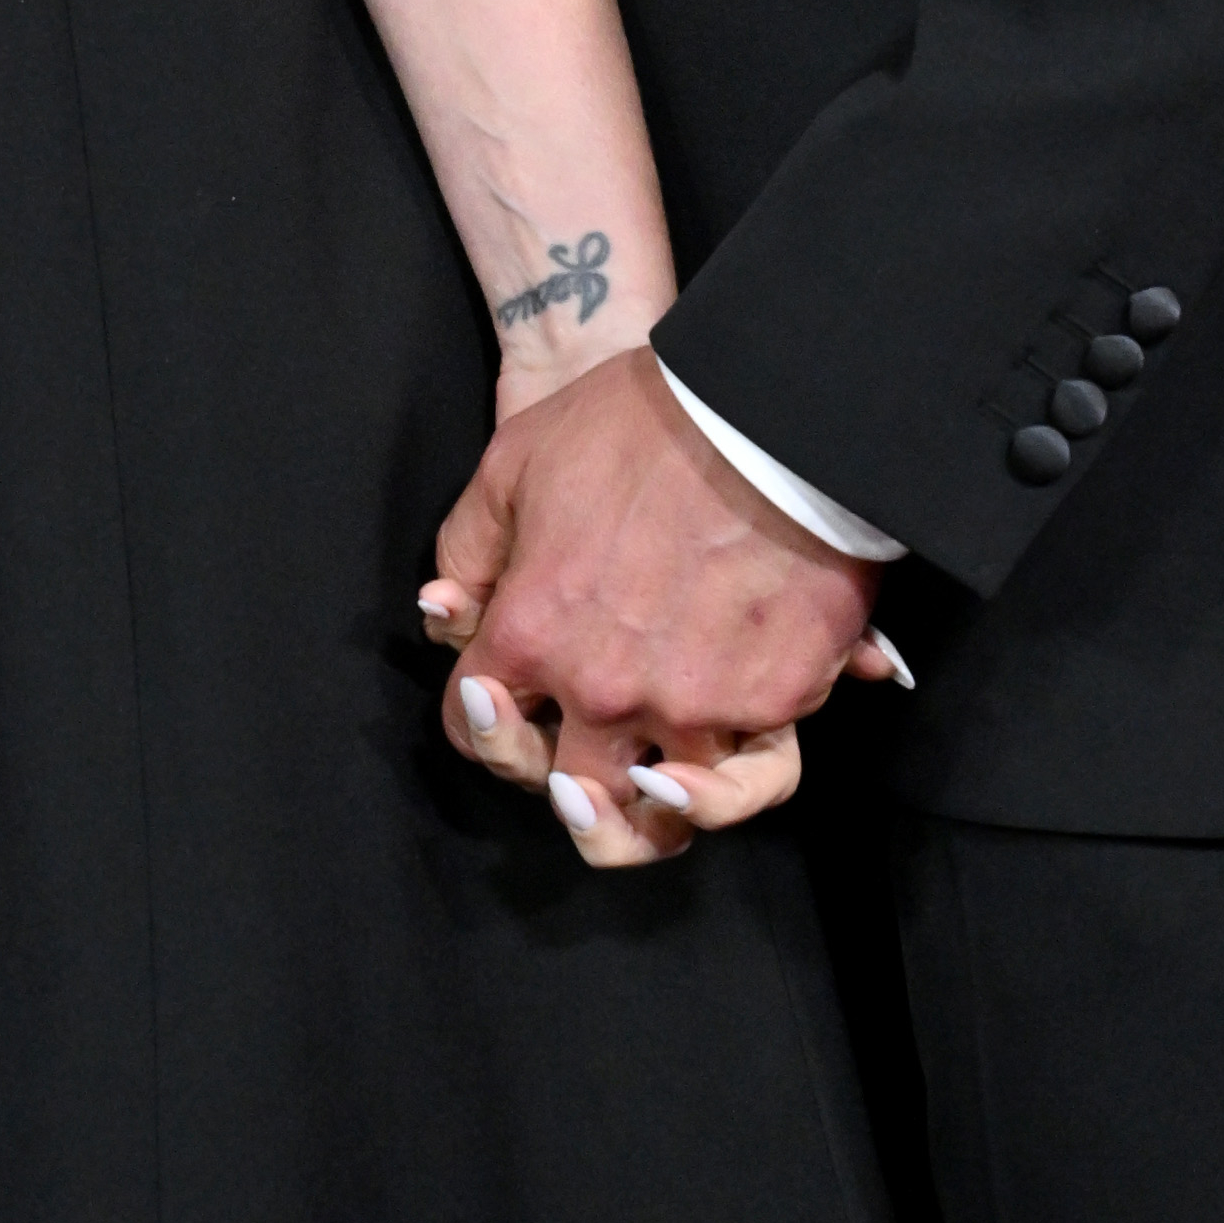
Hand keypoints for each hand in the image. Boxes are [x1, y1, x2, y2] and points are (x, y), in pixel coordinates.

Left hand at [422, 347, 897, 870]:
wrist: (763, 407)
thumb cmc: (635, 422)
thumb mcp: (514, 461)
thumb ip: (470, 548)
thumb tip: (449, 612)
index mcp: (529, 635)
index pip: (476, 728)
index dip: (487, 720)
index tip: (511, 703)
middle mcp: (604, 690)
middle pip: (571, 794)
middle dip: (568, 787)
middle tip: (584, 771)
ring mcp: (693, 705)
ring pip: (668, 815)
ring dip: (659, 813)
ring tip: (659, 792)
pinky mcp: (774, 700)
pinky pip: (756, 765)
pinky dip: (745, 768)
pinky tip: (732, 755)